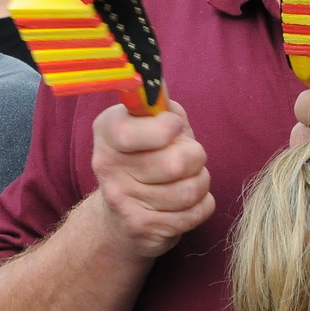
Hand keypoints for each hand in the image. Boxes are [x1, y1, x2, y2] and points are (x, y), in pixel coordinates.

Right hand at [90, 100, 214, 259]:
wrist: (120, 217)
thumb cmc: (144, 159)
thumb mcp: (147, 124)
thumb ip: (159, 104)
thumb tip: (159, 81)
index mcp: (107, 132)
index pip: (141, 131)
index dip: (169, 128)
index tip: (175, 128)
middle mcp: (107, 166)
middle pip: (177, 162)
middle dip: (196, 157)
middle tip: (190, 157)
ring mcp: (122, 200)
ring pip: (190, 190)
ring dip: (201, 182)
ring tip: (191, 179)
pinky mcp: (141, 228)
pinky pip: (195, 213)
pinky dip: (202, 205)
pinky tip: (189, 202)